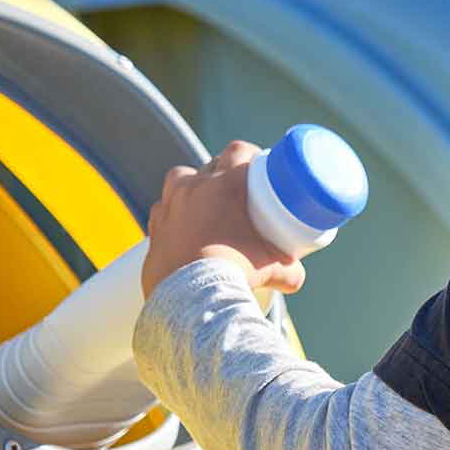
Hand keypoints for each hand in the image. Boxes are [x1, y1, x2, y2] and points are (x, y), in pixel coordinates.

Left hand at [141, 140, 307, 300]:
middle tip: (236, 189)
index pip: (238, 151)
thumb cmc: (232, 276)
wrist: (190, 298)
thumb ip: (289, 270)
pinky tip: (181, 224)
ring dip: (192, 184)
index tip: (256, 163)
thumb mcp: (273, 270)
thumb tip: (295, 275)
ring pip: (180, 179)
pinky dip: (172, 212)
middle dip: (222, 171)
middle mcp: (193, 188)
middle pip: (209, 163)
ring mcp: (170, 205)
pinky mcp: (154, 227)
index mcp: (224, 186)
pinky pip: (162, 208)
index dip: (248, 153)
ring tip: (204, 201)